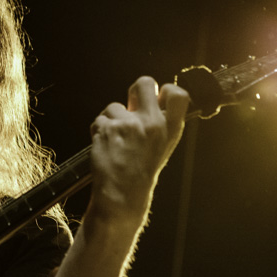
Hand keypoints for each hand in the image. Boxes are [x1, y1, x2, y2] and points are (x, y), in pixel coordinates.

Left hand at [89, 76, 189, 218]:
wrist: (122, 194)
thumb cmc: (142, 171)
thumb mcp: (163, 146)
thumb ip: (160, 122)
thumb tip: (149, 98)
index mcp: (171, 128)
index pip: (178, 93)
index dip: (166, 89)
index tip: (158, 95)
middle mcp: (152, 123)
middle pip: (144, 83)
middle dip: (135, 91)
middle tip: (131, 106)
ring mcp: (129, 124)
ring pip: (115, 106)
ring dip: (112, 120)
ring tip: (116, 141)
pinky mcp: (108, 128)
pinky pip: (100, 119)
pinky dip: (99, 130)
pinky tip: (105, 146)